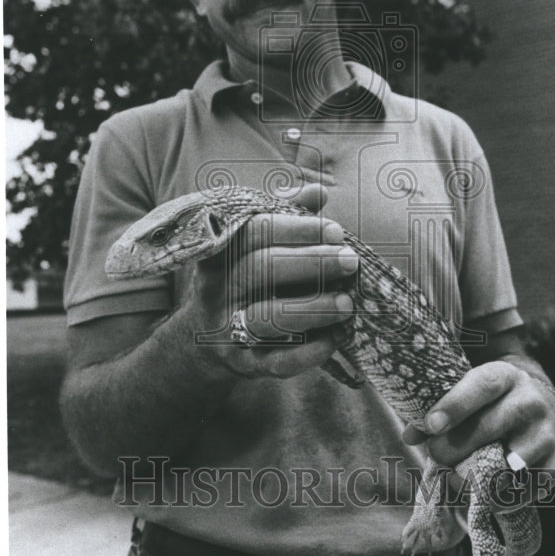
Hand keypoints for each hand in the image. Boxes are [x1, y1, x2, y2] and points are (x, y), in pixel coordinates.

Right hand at [187, 183, 356, 379]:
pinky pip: (278, 362)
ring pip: (268, 317)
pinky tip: (337, 337)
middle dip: (312, 263)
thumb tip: (317, 191)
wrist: (204, 338)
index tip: (335, 230)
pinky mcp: (245, 363)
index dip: (298, 229)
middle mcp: (219, 288)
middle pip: (262, 270)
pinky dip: (310, 352)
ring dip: (313, 309)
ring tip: (347, 304)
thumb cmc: (243, 277)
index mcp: (221, 252)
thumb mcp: (253, 243)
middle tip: (350, 261)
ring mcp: (228, 328)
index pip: (256, 231)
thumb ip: (284, 214)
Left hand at [403, 360, 554, 491]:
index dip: (454, 406)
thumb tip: (409, 436)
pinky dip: (501, 497)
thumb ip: (437, 410)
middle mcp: (530, 402)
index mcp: (505, 376)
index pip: (482, 386)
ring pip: (508, 462)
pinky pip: (526, 489)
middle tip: (435, 455)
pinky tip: (483, 492)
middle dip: (454, 447)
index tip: (431, 425)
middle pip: (490, 427)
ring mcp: (547, 434)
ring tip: (457, 476)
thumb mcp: (467, 390)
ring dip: (478, 475)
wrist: (540, 403)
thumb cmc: (490, 400)